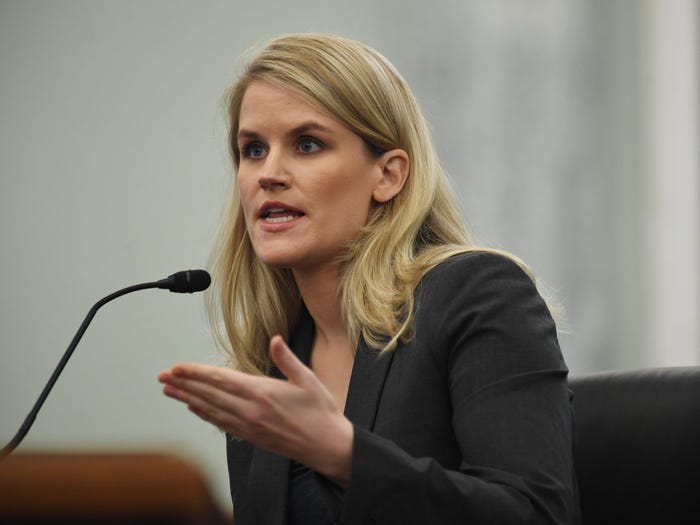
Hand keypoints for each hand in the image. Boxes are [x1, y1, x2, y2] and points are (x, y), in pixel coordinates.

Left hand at [158, 335, 353, 485]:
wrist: (326, 445)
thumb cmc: (320, 411)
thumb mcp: (308, 379)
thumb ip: (287, 359)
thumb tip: (275, 339)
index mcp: (263, 392)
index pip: (221, 379)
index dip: (196, 372)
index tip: (178, 367)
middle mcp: (251, 410)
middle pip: (210, 394)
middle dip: (184, 384)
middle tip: (163, 376)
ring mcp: (249, 425)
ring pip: (211, 409)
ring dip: (188, 398)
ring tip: (169, 390)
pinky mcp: (251, 436)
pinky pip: (221, 423)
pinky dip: (204, 414)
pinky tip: (193, 407)